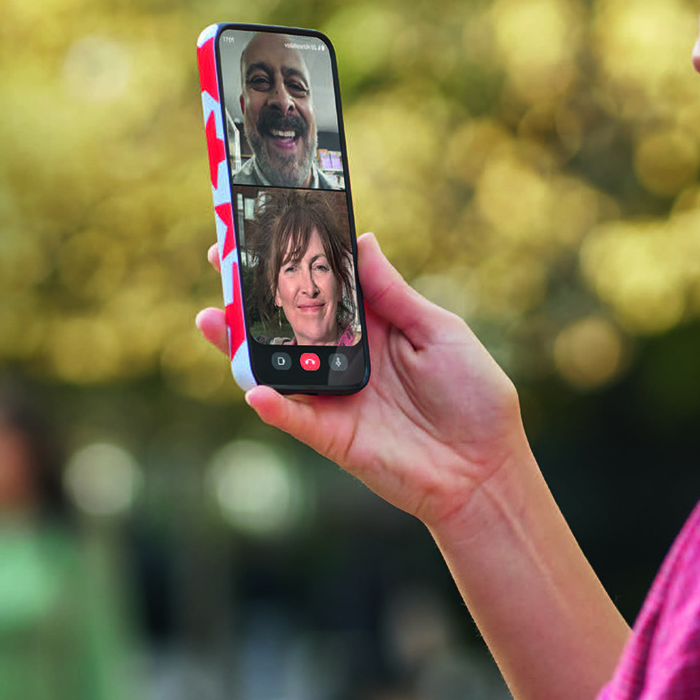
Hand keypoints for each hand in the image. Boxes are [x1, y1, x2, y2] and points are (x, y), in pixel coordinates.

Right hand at [197, 232, 529, 529]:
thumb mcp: (439, 331)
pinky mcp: (332, 435)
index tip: (262, 229)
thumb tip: (362, 239)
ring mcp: (333, 396)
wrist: (485, 469)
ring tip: (214, 318)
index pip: (322, 285)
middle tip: (221, 260)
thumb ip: (393, 292)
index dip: (293, 259)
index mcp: (371, 325)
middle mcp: (344, 357)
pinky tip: (255, 388)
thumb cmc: (474, 397)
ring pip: (275, 366)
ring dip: (239, 345)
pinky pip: (294, 417)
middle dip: (249, 293)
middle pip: (286, 321)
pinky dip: (273, 404)